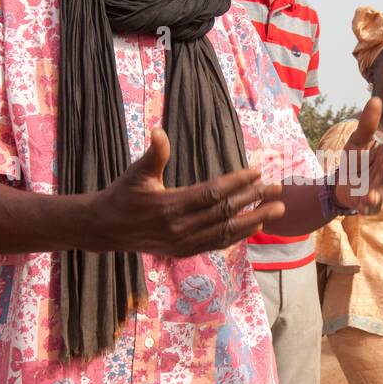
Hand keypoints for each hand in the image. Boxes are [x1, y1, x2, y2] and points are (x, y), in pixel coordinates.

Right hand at [94, 128, 283, 257]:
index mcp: (170, 206)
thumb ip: (153, 154)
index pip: (212, 193)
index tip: (257, 172)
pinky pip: (217, 243)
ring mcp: (183, 243)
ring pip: (226, 231)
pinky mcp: (184, 251)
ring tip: (277, 209)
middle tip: (277, 188)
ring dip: (254, 219)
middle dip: (254, 199)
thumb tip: (158, 131)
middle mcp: (180, 228)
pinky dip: (238, 235)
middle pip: (225, 212)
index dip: (236, 183)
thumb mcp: (136, 173)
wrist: (105, 229)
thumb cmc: (122, 195)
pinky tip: (255, 224)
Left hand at [331, 97, 382, 215]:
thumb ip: (367, 124)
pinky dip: (370, 206)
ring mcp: (380, 189)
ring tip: (372, 194)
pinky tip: (365, 204)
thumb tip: (376, 98)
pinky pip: (373, 207)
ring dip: (381, 192)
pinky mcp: (371, 204)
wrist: (341, 184)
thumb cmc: (355, 160)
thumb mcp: (357, 141)